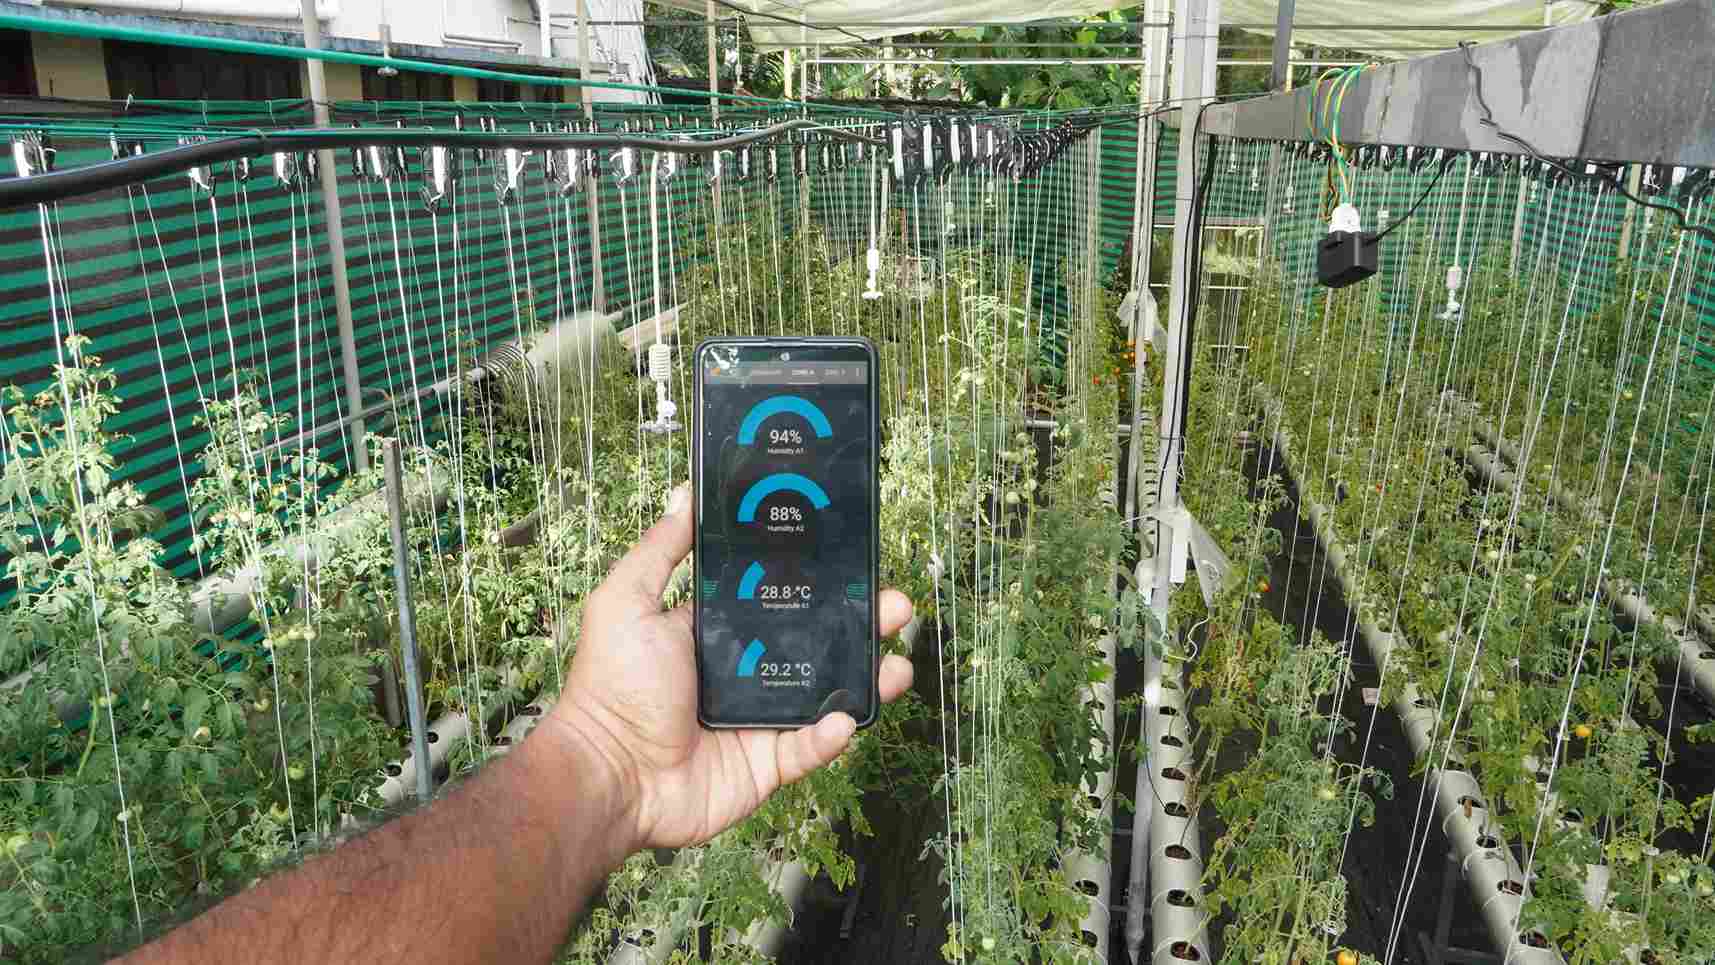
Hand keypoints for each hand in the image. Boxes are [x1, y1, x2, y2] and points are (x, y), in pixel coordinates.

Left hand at [545, 484, 914, 849]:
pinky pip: (810, 748)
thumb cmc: (612, 687)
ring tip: (897, 664)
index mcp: (718, 632)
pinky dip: (831, 735)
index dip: (819, 580)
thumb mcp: (627, 601)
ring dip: (868, 678)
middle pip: (817, 642)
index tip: (855, 557)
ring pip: (828, 694)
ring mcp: (759, 719)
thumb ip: (660, 549)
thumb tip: (685, 494)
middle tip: (894, 604)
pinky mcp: (766, 764)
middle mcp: (745, 671)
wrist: (610, 775)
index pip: (780, 596)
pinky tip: (846, 718)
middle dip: (861, 624)